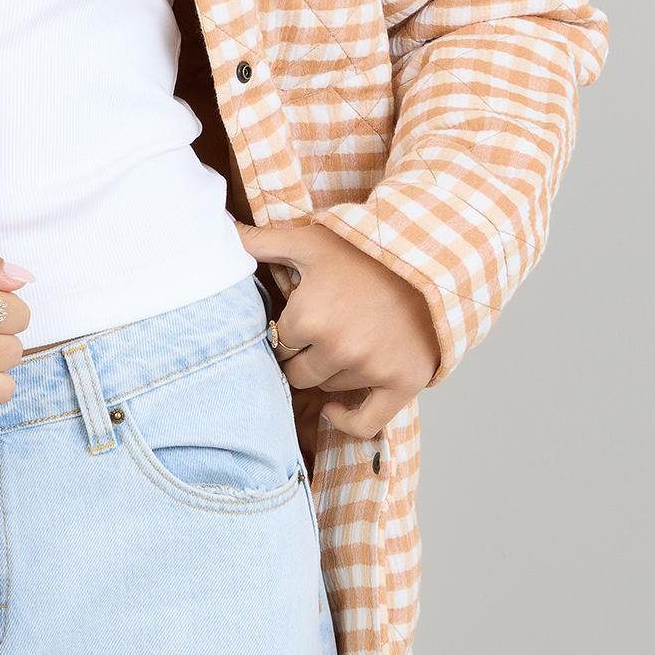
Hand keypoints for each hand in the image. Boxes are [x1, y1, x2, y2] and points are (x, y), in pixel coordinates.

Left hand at [237, 218, 440, 439]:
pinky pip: (363, 423)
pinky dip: (346, 419)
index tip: (301, 316)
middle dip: (302, 355)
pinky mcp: (402, 383)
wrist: (430, 257)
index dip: (287, 329)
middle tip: (319, 334)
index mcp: (307, 317)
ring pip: (327, 389)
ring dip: (329, 373)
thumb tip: (223, 232)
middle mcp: (335, 348)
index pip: (278, 341)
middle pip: (296, 372)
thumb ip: (262, 241)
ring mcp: (369, 368)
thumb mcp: (311, 240)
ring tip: (345, 342)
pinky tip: (335, 406)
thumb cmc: (365, 249)